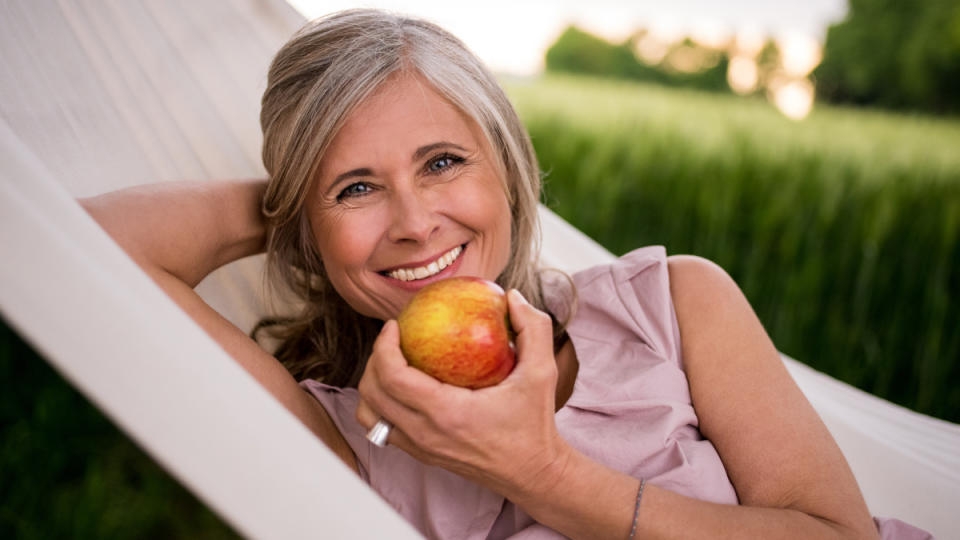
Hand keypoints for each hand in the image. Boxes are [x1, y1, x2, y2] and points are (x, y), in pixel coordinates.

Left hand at [355, 289, 571, 496]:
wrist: (532, 472)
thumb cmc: (534, 424)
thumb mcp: (542, 372)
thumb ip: (533, 328)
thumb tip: (512, 296)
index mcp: (447, 413)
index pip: (393, 377)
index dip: (383, 346)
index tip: (395, 325)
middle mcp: (425, 434)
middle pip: (372, 393)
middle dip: (374, 359)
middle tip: (393, 338)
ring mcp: (419, 448)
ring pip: (369, 414)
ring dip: (372, 385)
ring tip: (391, 363)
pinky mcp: (420, 455)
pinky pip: (383, 427)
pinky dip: (382, 404)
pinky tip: (403, 386)